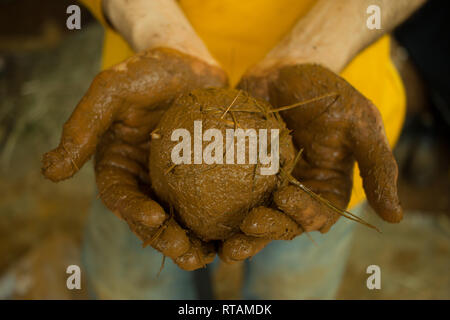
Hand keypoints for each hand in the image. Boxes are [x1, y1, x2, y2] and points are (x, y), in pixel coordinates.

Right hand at [42, 48, 226, 269]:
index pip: (120, 196)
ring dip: (193, 242)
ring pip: (182, 220)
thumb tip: (50, 171)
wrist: (189, 61)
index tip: (152, 217)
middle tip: (186, 250)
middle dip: (166, 239)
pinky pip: (213, 203)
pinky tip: (236, 233)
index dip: (132, 211)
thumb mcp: (112, 90)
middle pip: (152, 219)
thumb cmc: (148, 71)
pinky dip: (221, 222)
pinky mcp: (207, 177)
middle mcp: (146, 180)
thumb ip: (83, 126)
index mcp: (119, 166)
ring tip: (209, 255)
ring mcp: (177, 181)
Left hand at [219, 62, 402, 262]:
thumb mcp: (361, 123)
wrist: (287, 70)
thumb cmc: (328, 92)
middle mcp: (296, 194)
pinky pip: (227, 195)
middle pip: (282, 225)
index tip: (284, 197)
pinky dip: (216, 208)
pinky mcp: (239, 174)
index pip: (317, 215)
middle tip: (242, 236)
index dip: (303, 214)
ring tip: (221, 245)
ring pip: (254, 218)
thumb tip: (396, 216)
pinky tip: (200, 216)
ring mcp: (265, 186)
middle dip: (264, 235)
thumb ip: (378, 166)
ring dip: (239, 235)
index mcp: (325, 189)